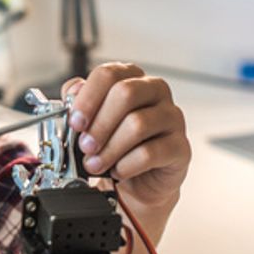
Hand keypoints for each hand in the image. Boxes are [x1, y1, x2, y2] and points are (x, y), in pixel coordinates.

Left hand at [62, 63, 190, 207]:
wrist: (138, 179)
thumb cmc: (116, 144)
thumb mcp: (92, 120)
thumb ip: (80, 101)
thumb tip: (72, 93)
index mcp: (131, 78)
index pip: (108, 74)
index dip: (87, 98)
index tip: (75, 122)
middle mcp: (155, 92)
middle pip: (126, 94)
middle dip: (99, 124)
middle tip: (85, 145)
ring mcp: (172, 118)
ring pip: (138, 124)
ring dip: (110, 148)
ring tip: (95, 164)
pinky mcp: (180, 147)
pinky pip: (151, 153)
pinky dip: (127, 165)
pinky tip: (118, 171)